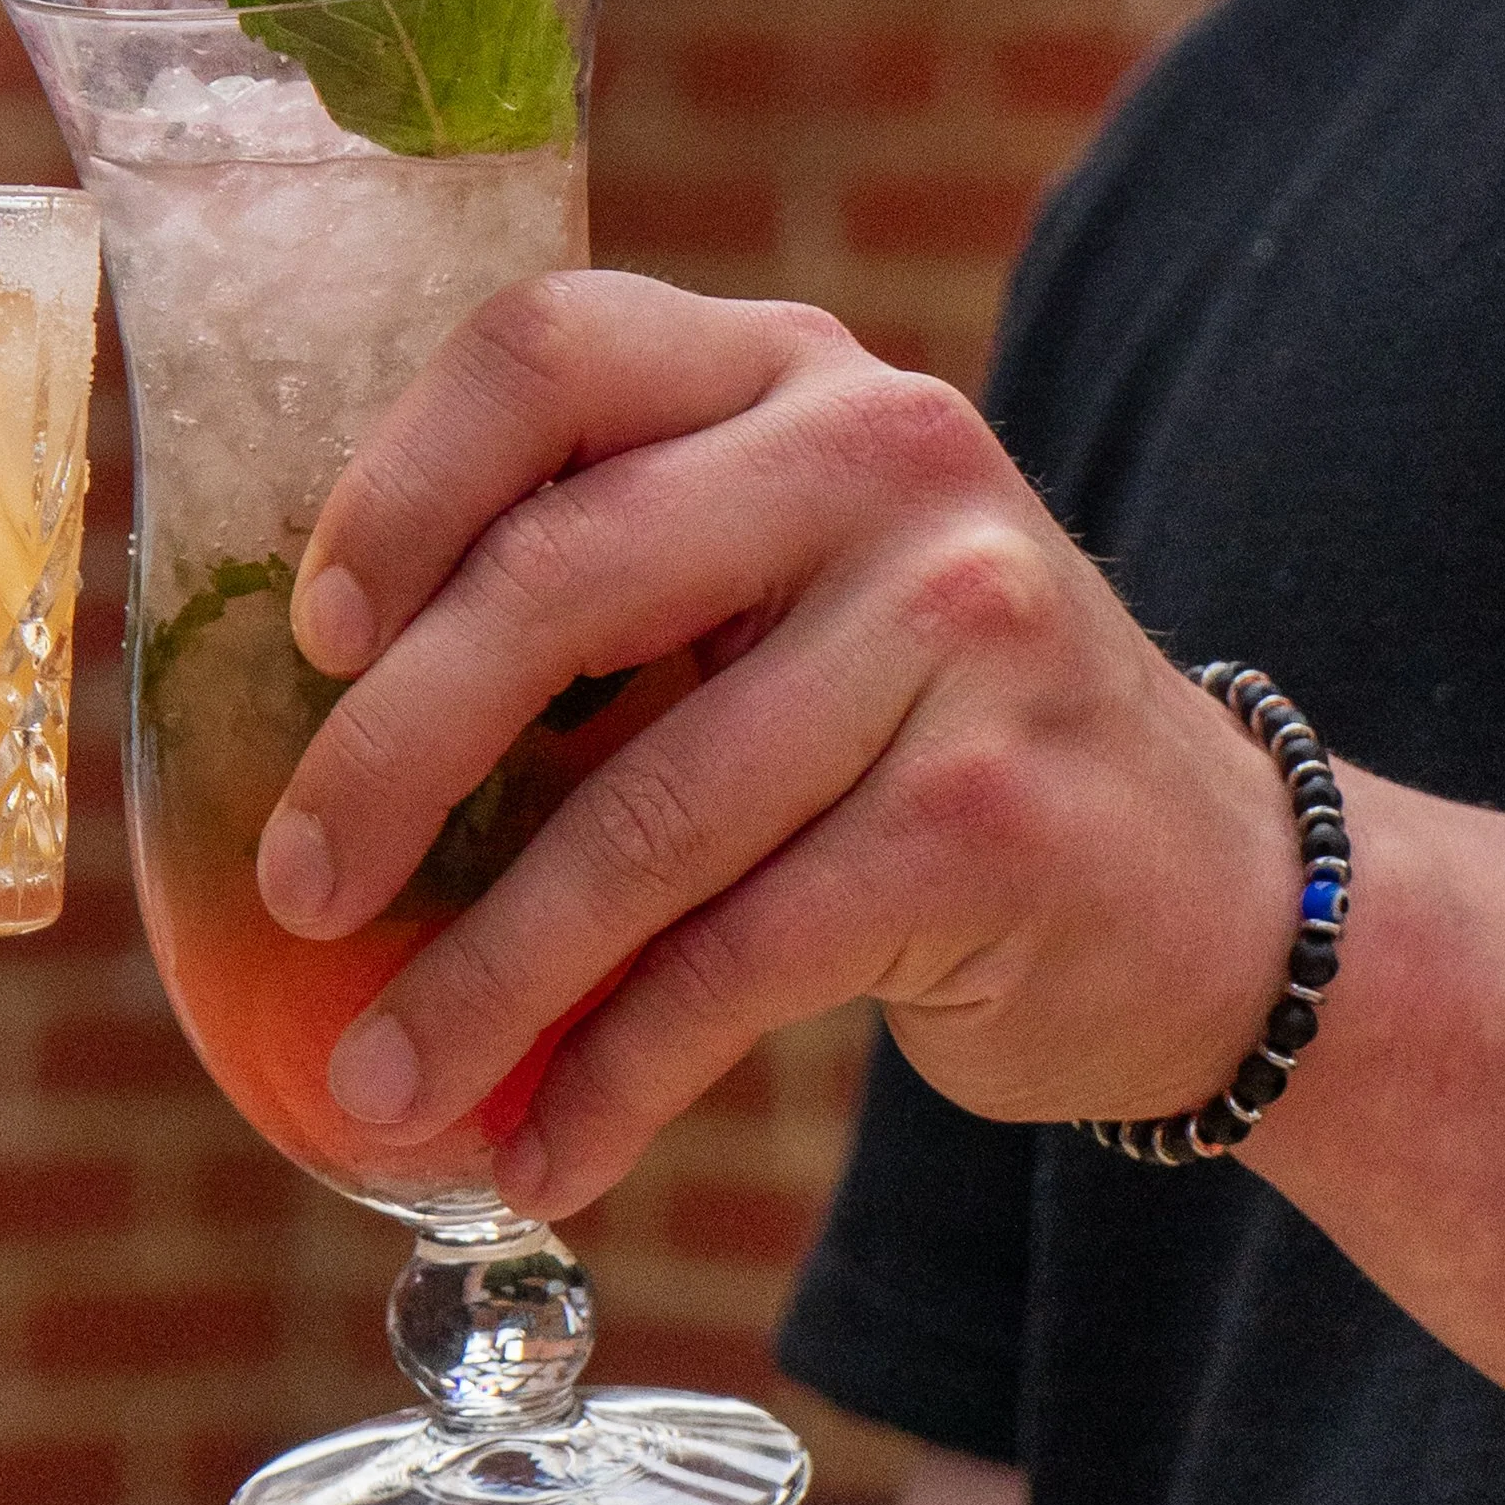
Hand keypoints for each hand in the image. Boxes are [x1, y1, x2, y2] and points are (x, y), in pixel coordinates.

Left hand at [252, 275, 1304, 1217]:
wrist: (1208, 889)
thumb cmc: (909, 738)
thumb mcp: (773, 595)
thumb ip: (594, 593)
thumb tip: (303, 758)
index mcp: (783, 371)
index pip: (547, 353)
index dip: (399, 488)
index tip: (308, 636)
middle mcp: (880, 457)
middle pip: (560, 579)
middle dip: (390, 759)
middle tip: (296, 891)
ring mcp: (955, 630)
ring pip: (640, 814)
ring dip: (482, 979)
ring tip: (379, 1087)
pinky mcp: (986, 819)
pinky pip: (733, 963)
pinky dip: (610, 1075)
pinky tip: (539, 1150)